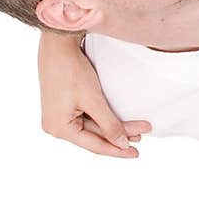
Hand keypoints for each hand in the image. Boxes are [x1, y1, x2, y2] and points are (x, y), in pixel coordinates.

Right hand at [38, 30, 151, 157]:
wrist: (57, 44)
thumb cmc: (72, 70)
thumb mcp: (93, 100)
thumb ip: (109, 124)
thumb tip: (122, 144)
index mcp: (59, 128)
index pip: (94, 145)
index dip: (117, 150)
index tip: (136, 153)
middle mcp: (56, 126)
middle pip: (94, 135)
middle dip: (119, 135)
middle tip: (142, 137)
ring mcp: (58, 116)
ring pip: (92, 126)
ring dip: (114, 126)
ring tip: (137, 131)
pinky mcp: (63, 106)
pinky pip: (87, 117)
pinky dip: (103, 118)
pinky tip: (119, 120)